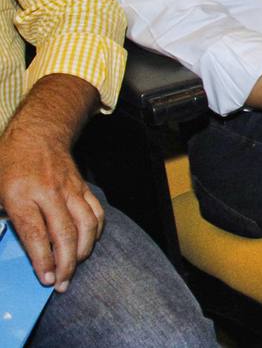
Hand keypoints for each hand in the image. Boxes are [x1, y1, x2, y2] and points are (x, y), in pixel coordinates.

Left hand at [0, 131, 102, 291]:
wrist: (37, 134)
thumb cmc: (9, 164)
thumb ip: (1, 217)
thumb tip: (5, 244)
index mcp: (21, 195)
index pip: (36, 234)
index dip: (43, 260)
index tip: (47, 279)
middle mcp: (49, 193)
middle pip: (64, 233)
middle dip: (66, 263)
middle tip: (63, 283)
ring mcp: (70, 190)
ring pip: (86, 225)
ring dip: (83, 251)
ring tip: (76, 267)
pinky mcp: (83, 188)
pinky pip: (96, 213)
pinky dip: (95, 232)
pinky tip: (88, 244)